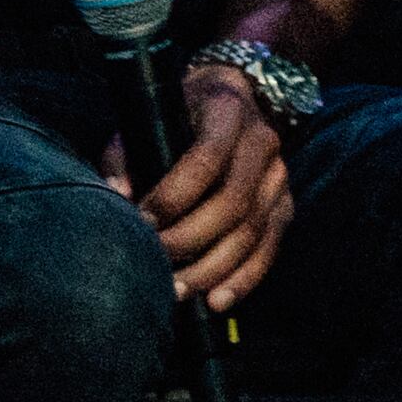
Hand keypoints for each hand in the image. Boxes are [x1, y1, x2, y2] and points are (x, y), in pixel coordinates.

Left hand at [111, 67, 290, 309]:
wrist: (228, 99)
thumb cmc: (176, 114)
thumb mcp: (148, 119)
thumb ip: (126, 156)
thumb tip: (116, 197)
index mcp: (227, 109)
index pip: (206, 159)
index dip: (174, 196)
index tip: (141, 221)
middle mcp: (262, 142)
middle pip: (233, 203)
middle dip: (190, 240)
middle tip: (156, 266)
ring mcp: (278, 176)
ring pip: (252, 232)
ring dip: (213, 269)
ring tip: (178, 291)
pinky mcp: (285, 205)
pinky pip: (269, 249)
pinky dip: (243, 279)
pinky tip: (216, 301)